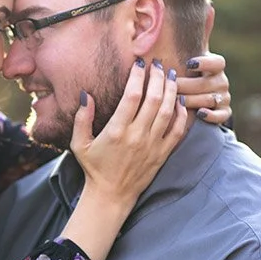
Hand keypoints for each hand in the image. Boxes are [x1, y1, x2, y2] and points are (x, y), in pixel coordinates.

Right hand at [72, 58, 186, 208]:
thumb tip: (86, 94)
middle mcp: (137, 136)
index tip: (139, 64)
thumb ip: (82, 118)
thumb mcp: (79, 143)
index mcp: (116, 131)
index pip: (132, 96)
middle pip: (154, 99)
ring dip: (171, 90)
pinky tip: (180, 100)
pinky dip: (181, 114)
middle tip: (158, 64)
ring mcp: (152, 145)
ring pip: (167, 111)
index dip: (137, 76)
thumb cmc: (94, 168)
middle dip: (158, 77)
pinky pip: (177, 131)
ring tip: (172, 75)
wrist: (111, 195)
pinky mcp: (162, 154)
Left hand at [177, 52, 230, 124]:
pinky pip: (220, 115)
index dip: (205, 63)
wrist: (193, 102)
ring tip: (177, 100)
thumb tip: (156, 48)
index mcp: (216, 67)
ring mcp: (224, 97)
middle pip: (207, 83)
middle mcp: (222, 82)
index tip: (188, 64)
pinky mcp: (224, 113)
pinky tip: (199, 113)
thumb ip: (176, 55)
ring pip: (210, 99)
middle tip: (171, 85)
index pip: (217, 62)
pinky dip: (211, 115)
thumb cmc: (183, 78)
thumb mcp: (183, 65)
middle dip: (187, 85)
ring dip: (192, 100)